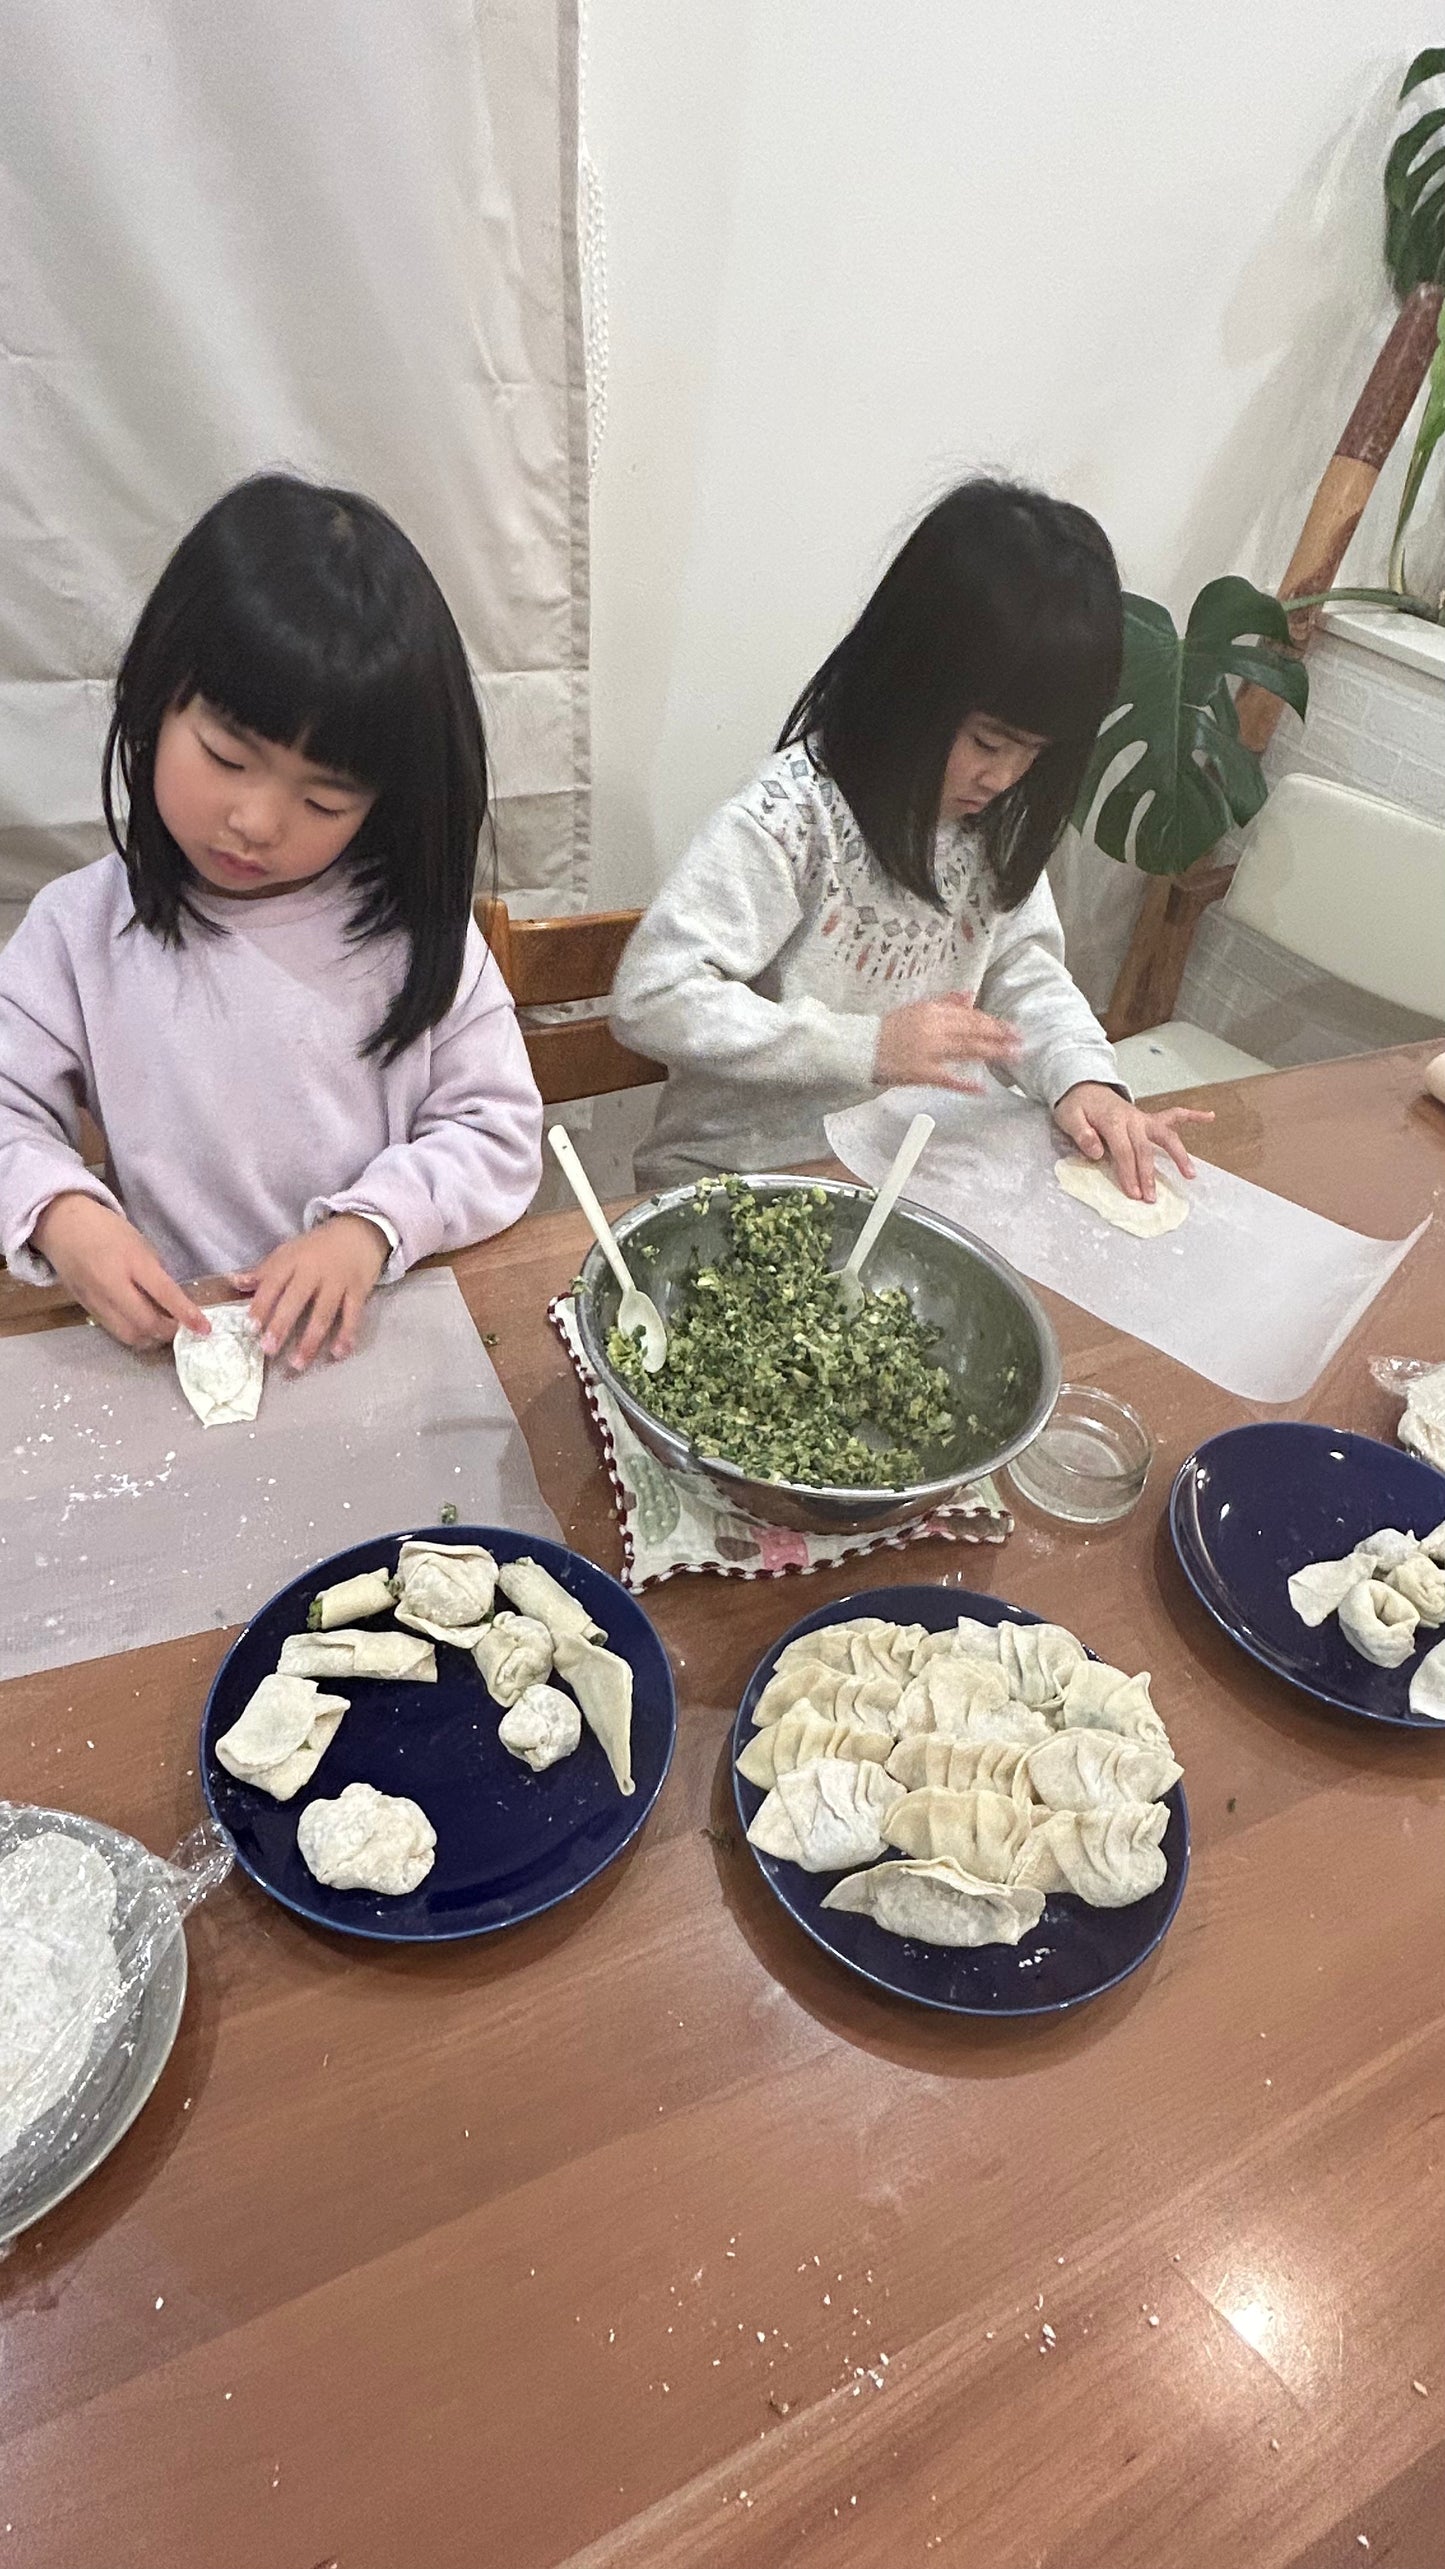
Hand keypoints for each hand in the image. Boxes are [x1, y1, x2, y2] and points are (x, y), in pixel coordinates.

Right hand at [30, 1195, 209, 1348]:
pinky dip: (133, 1333)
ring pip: (128, 1335)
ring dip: (151, 1338)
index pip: (165, 1294)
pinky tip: (142, 1326)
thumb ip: (156, 1274)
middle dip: (169, 1332)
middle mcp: (112, 1284)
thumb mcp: (140, 1244)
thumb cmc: (108, 1230)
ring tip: (163, 1330)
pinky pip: (114, 1330)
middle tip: (183, 1329)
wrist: (62, 1226)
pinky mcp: (86, 1308)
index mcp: (132, 1261)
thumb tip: (173, 1302)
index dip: (186, 1314)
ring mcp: (96, 1299)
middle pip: (146, 1323)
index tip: (204, 1328)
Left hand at [231, 1215, 388, 1371]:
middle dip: (281, 1324)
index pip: (273, 1283)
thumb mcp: (288, 1252)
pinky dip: (346, 1334)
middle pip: (296, 1300)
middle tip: (268, 1349)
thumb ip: (264, 1272)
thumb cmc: (317, 1247)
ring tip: (298, 1363)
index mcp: (292, 1260)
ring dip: (310, 1339)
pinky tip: (339, 1353)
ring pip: (323, 1313)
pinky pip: (352, 1314)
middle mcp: (314, 1271)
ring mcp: (337, 1281)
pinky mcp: (358, 1289)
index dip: (261, 1304)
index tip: (250, 1327)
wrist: (358, 1231)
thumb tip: (234, 1283)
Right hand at [875, 993, 1022, 1092]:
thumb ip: (945, 1002)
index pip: (970, 1016)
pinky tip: (981, 1089)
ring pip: (967, 1051)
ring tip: (1012, 1057)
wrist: (858, 1047)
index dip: (993, 1022)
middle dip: (1000, 1037)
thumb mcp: (916, 1008)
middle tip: (1021, 1042)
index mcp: (932, 1010)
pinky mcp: (920, 1072)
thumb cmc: (888, 1029)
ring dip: (992, 1054)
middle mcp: (934, 1028)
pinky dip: (965, 1084)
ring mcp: (928, 1051)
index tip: (1012, 1027)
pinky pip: (947, 1078)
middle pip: (974, 1031)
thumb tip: (970, 996)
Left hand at [1054, 1082, 1213, 1201]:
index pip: (1123, 1151)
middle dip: (1149, 1174)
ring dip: (1179, 1154)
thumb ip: (1082, 1134)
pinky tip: (1210, 1117)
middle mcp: (1133, 1119)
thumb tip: (1098, 1151)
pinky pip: (1174, 1115)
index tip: (1133, 1193)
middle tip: (1151, 1198)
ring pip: (1166, 1135)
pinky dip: (1193, 1116)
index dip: (1128, 1173)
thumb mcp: (1068, 1118)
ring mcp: (1143, 1119)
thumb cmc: (1076, 1106)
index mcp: (1113, 1121)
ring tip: (1191, 1174)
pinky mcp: (1148, 1119)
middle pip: (1144, 1149)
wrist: (1083, 1087)